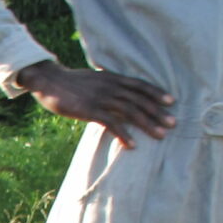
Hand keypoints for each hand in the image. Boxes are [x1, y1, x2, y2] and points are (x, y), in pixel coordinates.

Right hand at [15, 62, 176, 147]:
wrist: (49, 80)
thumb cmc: (69, 82)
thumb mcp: (93, 79)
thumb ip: (107, 84)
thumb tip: (117, 93)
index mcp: (112, 78)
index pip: (140, 85)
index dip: (157, 93)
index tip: (172, 101)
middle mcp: (111, 87)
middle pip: (140, 100)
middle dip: (158, 112)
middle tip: (173, 123)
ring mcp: (101, 98)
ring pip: (130, 111)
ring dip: (147, 124)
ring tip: (160, 135)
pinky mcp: (90, 110)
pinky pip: (111, 123)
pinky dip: (123, 134)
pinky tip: (132, 145)